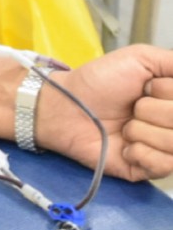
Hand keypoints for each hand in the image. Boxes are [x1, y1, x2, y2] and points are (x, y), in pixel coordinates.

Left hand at [40, 44, 172, 180]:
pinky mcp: (152, 170)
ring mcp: (167, 149)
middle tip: (133, 107)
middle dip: (152, 110)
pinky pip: (165, 165)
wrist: (67, 107)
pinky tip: (125, 146)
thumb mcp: (141, 58)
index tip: (148, 87)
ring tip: (125, 126)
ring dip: (142, 130)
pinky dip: (140, 152)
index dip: (168, 92)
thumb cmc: (101, 80)